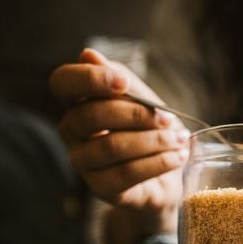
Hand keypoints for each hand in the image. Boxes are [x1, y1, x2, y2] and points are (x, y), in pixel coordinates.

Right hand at [49, 48, 187, 232]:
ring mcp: (83, 162)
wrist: (169, 176)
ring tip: (179, 140)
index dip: (90, 79)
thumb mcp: (145, 100)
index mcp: (78, 102)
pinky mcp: (101, 188)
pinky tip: (177, 156)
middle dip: (136, 115)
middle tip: (169, 119)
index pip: (63, 82)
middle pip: (91, 115)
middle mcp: (72, 132)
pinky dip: (158, 162)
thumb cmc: (152, 131)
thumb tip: (88, 54)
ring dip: (153, 140)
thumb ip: (121, 80)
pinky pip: (127, 173)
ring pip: (111, 146)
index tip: (123, 83)